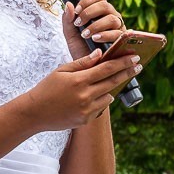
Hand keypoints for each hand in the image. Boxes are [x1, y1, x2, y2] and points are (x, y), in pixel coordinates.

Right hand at [23, 49, 141, 129]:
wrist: (34, 113)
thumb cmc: (47, 88)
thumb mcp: (62, 71)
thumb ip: (82, 63)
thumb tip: (100, 54)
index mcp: (79, 81)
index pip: (107, 69)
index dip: (123, 62)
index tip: (135, 58)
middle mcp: (85, 96)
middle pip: (112, 82)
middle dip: (127, 72)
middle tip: (138, 66)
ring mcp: (86, 110)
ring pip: (108, 96)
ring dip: (112, 88)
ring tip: (113, 80)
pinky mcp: (85, 120)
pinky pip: (100, 108)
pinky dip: (101, 100)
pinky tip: (95, 95)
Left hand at [63, 0, 124, 57]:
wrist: (87, 67)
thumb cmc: (81, 48)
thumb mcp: (70, 34)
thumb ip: (68, 20)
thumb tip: (68, 5)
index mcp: (100, 12)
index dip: (87, 0)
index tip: (76, 11)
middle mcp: (111, 16)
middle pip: (105, 5)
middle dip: (89, 13)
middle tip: (78, 24)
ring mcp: (118, 27)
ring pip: (111, 18)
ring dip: (96, 25)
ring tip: (85, 34)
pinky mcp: (122, 40)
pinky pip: (117, 33)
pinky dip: (104, 35)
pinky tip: (95, 39)